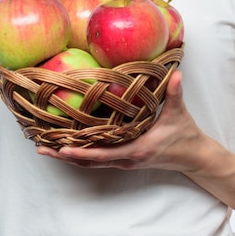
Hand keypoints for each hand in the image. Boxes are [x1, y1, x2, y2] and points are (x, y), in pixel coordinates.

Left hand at [37, 71, 212, 172]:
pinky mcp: (123, 158)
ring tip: (45, 147)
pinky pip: (97, 158)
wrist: (194, 157)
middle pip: (89, 161)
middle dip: (64, 155)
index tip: (62, 149)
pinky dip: (80, 153)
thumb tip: (175, 74)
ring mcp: (123, 160)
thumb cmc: (184, 135)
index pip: (103, 153)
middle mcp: (125, 159)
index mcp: (135, 149)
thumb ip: (175, 93)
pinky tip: (66, 145)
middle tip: (41, 147)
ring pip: (90, 161)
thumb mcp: (179, 114)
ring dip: (68, 155)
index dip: (82, 152)